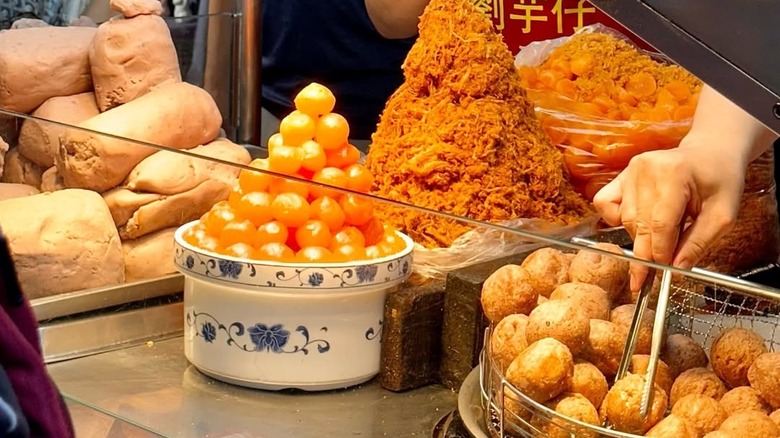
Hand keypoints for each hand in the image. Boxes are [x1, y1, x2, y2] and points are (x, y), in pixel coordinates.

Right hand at [593, 142, 744, 290]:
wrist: (710, 153)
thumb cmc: (720, 181)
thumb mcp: (723, 215)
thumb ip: (699, 243)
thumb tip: (676, 269)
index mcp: (675, 173)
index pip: (661, 223)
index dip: (660, 252)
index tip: (660, 273)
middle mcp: (647, 169)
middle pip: (640, 224)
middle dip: (645, 254)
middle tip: (646, 278)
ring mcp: (631, 170)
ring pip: (626, 219)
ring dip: (640, 237)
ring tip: (660, 238)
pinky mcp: (622, 174)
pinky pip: (605, 204)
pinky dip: (615, 219)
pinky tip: (636, 223)